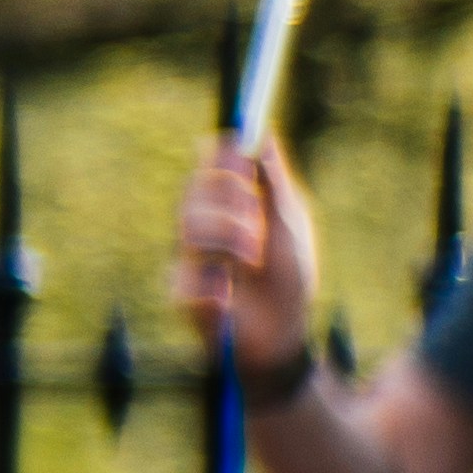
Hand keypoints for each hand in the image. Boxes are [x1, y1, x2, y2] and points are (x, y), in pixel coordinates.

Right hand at [174, 133, 320, 376]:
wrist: (284, 337)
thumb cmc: (290, 282)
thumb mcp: (290, 226)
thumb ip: (274, 183)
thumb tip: (264, 134)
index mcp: (230, 210)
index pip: (212, 171)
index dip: (221, 158)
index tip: (241, 156)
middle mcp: (205, 230)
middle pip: (193, 193)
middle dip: (226, 198)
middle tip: (255, 213)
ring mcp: (190, 261)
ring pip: (188, 228)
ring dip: (228, 239)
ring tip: (253, 259)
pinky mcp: (182, 294)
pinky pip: (185, 276)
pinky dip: (215, 286)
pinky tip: (231, 298)